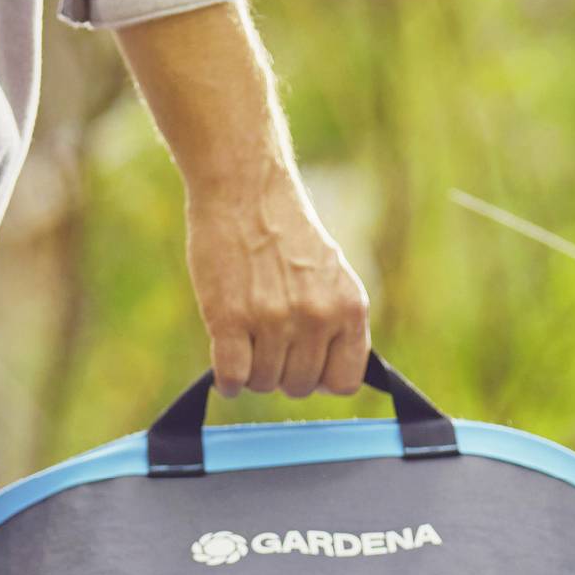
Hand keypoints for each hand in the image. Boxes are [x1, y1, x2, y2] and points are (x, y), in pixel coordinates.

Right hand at [183, 164, 370, 397]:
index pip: (344, 381)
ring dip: (251, 371)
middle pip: (299, 386)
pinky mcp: (230, 319)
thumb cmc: (284, 233)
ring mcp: (274, 319)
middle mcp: (317, 316)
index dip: (320, 379)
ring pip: (263, 383)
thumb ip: (336, 322)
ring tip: (245, 339)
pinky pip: (232, 377)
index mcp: (349, 307)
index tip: (303, 364)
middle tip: (266, 344)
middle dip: (281, 373)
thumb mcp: (331, 274)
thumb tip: (329, 379)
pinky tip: (225, 361)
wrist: (245, 188)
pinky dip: (226, 379)